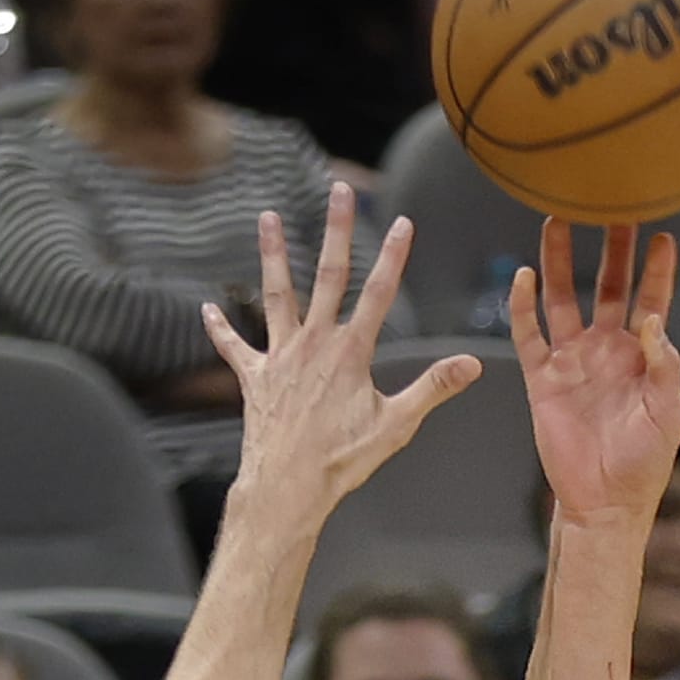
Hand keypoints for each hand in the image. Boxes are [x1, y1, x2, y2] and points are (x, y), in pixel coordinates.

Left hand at [211, 181, 476, 516]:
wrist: (286, 488)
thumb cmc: (341, 461)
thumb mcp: (396, 425)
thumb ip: (433, 388)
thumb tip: (472, 364)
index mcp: (351, 352)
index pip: (380, 293)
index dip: (393, 256)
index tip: (403, 222)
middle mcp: (314, 344)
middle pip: (329, 275)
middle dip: (336, 230)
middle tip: (338, 190)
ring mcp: (280, 357)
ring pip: (277, 295)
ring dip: (272, 254)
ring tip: (268, 218)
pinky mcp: (254, 378)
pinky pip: (234, 348)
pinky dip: (220, 329)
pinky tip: (208, 309)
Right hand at [509, 218, 679, 524]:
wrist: (603, 502)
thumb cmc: (644, 463)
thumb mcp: (668, 413)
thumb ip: (663, 366)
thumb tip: (653, 320)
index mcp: (640, 357)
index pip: (650, 300)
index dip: (656, 270)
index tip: (662, 236)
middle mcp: (605, 350)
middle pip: (606, 286)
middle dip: (609, 249)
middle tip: (611, 209)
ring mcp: (572, 361)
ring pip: (562, 300)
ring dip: (559, 263)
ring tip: (557, 222)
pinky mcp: (542, 379)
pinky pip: (528, 335)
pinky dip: (523, 306)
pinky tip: (523, 277)